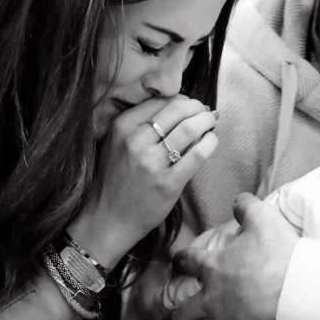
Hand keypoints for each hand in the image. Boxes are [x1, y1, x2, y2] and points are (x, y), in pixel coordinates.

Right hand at [69, 95, 217, 267]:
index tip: (190, 106)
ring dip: (207, 121)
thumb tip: (180, 105)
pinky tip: (211, 141)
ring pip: (189, 129)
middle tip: (206, 112)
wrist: (108, 218)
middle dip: (198, 107)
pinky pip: (197, 155)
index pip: (161, 100)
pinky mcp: (168, 183)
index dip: (181, 100)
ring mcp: (152, 163)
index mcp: (122, 126)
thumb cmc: (116, 179)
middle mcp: (135, 141)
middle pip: (178, 110)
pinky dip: (209, 143)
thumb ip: (140, 123)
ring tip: (211, 122)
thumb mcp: (117, 143)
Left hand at [158, 192, 297, 319]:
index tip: (175, 263)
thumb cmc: (276, 252)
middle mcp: (213, 300)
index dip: (181, 261)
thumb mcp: (261, 219)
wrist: (293, 286)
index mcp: (214, 270)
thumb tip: (239, 200)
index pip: (189, 263)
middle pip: (183, 313)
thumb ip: (246, 207)